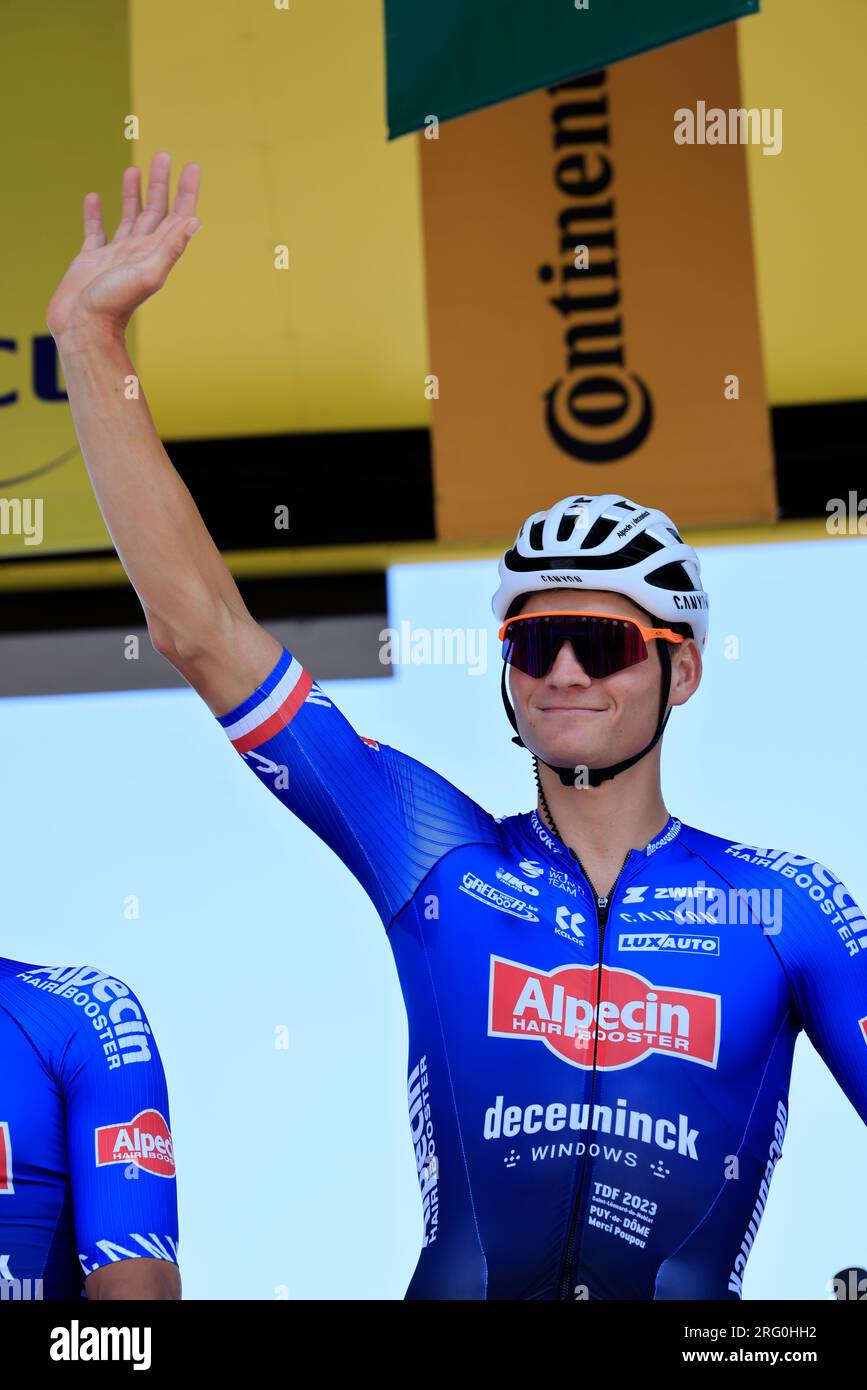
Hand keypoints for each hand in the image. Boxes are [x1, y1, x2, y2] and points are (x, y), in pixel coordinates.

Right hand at [46, 151, 200, 350]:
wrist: (83, 329)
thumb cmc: (114, 304)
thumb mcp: (148, 274)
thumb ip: (170, 248)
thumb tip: (194, 221)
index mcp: (155, 253)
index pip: (177, 216)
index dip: (187, 192)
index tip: (192, 167)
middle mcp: (138, 252)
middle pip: (155, 211)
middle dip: (161, 184)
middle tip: (165, 155)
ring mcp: (114, 256)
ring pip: (128, 217)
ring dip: (133, 193)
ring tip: (134, 169)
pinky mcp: (90, 260)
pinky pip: (95, 231)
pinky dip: (95, 214)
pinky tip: (95, 197)